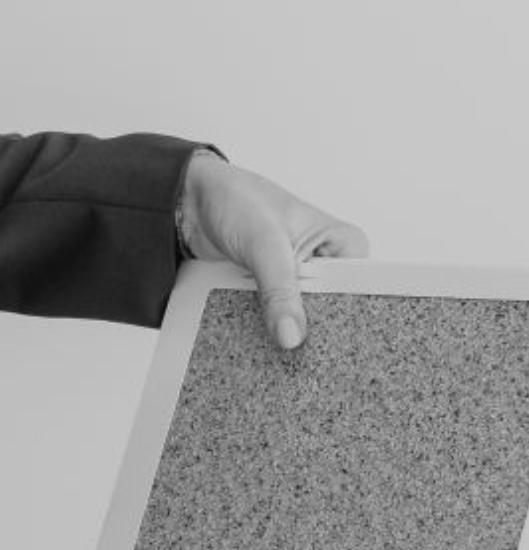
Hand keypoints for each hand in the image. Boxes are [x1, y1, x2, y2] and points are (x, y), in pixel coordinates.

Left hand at [176, 152, 368, 350]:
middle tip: (300, 350)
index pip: (358, 289)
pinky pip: (278, 315)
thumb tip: (291, 335)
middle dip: (314, 327)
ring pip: (303, 316)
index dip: (346, 317)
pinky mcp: (273, 289)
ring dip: (287, 327)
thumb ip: (279, 291)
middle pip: (333, 308)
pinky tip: (261, 339)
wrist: (191, 202)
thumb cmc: (236, 200)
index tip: (331, 343)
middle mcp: (325, 261)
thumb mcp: (264, 246)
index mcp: (342, 242)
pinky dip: (268, 324)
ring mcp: (298, 277)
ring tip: (279, 348)